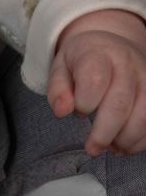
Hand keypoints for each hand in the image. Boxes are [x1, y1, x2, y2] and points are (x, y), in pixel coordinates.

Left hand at [48, 9, 145, 156]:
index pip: (94, 79)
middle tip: (92, 148)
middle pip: (120, 104)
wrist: (113, 47)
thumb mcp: (61, 67)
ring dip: (125, 140)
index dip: (85, 102)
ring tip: (110, 148)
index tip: (79, 111)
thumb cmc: (84, 61)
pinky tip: (124, 145)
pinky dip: (140, 141)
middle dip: (104, 133)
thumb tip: (62, 112)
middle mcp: (127, 63)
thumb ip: (58, 89)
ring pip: (143, 117)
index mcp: (98, 52)